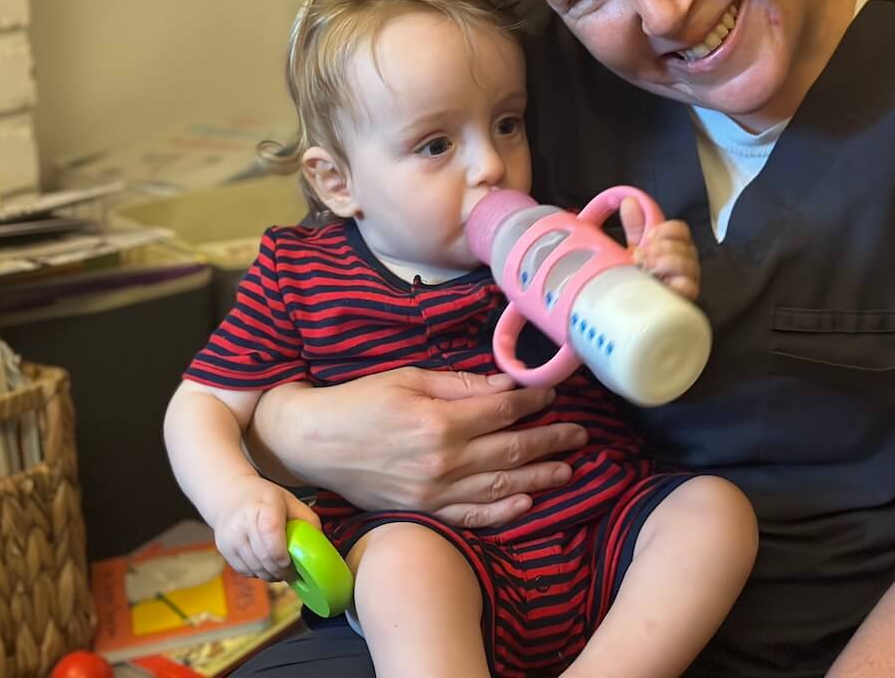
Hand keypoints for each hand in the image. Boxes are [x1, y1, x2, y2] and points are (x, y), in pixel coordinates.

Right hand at [212, 473, 320, 582]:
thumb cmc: (264, 498)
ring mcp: (230, 538)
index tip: (292, 562)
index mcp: (262, 507)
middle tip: (292, 572)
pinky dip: (258, 573)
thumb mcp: (288, 500)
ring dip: (271, 574)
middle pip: (264, 557)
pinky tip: (265, 565)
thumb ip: (306, 519)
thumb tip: (319, 542)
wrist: (229, 495)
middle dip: (281, 570)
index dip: (282, 554)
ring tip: (280, 569)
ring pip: (255, 568)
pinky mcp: (224, 550)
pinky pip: (245, 571)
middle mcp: (242, 523)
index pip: (270, 533)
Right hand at [256, 367, 587, 527]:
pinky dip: (503, 513)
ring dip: (540, 479)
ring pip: (501, 488)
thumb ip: (460, 384)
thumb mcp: (408, 378)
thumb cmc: (359, 402)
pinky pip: (472, 517)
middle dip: (551, 441)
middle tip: (581, 435)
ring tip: (568, 470)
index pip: (504, 412)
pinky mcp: (424, 511)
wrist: (313, 442)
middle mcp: (443, 462)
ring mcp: (434, 493)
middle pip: (512, 452)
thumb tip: (507, 385)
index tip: (554, 396)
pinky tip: (528, 504)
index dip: (535, 403)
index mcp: (440, 422)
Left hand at [621, 199, 700, 300]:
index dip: (667, 230)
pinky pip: (690, 288)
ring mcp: (688, 280)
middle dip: (661, 248)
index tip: (650, 235)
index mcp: (676, 246)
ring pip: (688, 265)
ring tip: (646, 267)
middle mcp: (686, 262)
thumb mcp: (637, 248)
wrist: (639, 303)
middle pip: (686, 247)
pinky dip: (676, 283)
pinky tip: (661, 282)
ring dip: (665, 262)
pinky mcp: (685, 299)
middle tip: (640, 255)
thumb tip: (629, 201)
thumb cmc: (641, 274)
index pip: (682, 231)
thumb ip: (635, 226)